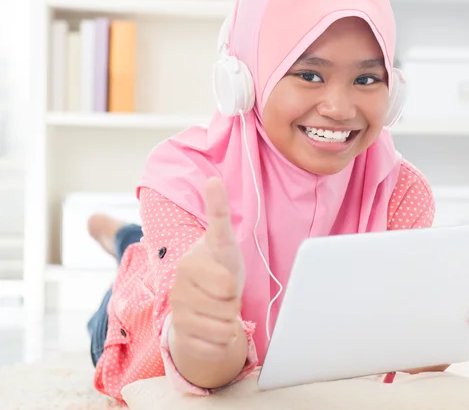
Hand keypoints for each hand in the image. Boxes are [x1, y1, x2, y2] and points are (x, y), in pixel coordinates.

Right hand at [169, 177, 245, 359]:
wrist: (203, 299)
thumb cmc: (218, 266)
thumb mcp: (223, 240)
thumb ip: (218, 211)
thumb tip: (212, 180)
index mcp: (188, 265)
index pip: (228, 285)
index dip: (234, 285)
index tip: (225, 279)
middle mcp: (178, 290)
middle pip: (229, 308)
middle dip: (234, 302)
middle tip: (225, 293)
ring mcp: (177, 315)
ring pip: (224, 329)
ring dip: (229, 321)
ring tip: (219, 307)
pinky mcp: (181, 338)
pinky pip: (216, 346)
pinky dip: (223, 341)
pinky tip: (214, 327)